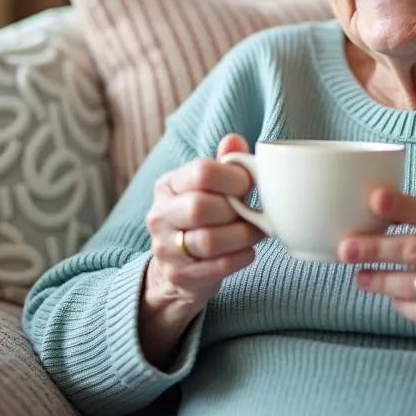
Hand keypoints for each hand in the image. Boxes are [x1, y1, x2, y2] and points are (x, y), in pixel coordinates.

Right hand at [143, 134, 263, 313]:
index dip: (234, 177)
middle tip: (253, 212)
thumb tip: (234, 140)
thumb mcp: (208, 187)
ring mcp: (165, 247)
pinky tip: (248, 251)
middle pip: (199, 207)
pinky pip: (218, 266)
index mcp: (168, 184)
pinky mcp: (179, 275)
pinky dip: (241, 257)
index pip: (201, 172)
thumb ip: (224, 163)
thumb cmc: (202, 216)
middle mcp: (160, 214)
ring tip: (256, 232)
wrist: (178, 267)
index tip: (248, 185)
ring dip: (243, 236)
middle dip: (235, 210)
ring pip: (208, 241)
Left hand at [339, 188, 415, 361]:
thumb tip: (384, 213)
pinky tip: (391, 296)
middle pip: (415, 250)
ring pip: (412, 285)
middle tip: (347, 248)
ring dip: (380, 281)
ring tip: (359, 275)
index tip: (374, 200)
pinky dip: (402, 304)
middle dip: (375, 249)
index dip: (401, 206)